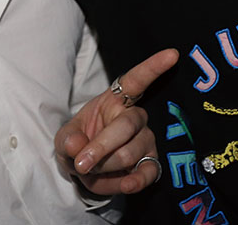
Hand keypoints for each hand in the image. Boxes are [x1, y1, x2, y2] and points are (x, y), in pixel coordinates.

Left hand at [55, 48, 178, 195]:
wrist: (86, 170)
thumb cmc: (79, 144)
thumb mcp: (65, 138)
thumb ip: (68, 140)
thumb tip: (78, 147)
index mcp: (116, 100)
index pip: (136, 80)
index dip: (154, 67)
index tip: (172, 54)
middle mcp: (136, 117)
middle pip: (126, 126)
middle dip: (100, 148)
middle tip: (81, 163)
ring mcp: (147, 140)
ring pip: (130, 153)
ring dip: (104, 167)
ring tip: (90, 171)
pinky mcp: (151, 163)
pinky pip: (148, 172)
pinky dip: (134, 182)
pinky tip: (125, 184)